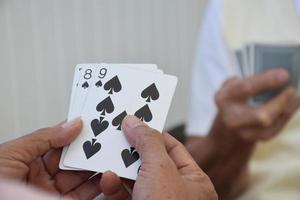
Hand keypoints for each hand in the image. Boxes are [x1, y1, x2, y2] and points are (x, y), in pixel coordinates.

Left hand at [0, 118, 101, 199]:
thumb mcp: (12, 153)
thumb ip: (44, 138)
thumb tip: (72, 125)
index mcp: (26, 161)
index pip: (56, 141)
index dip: (73, 131)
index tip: (89, 123)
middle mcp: (40, 177)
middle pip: (71, 158)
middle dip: (87, 147)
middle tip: (102, 137)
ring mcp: (52, 192)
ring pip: (81, 175)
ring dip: (94, 164)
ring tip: (107, 153)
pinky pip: (85, 194)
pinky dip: (97, 184)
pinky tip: (103, 173)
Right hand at [100, 116, 216, 199]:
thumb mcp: (160, 170)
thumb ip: (147, 142)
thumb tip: (134, 120)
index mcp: (192, 180)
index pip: (171, 147)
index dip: (151, 132)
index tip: (133, 121)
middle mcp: (176, 193)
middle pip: (150, 161)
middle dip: (130, 149)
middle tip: (114, 134)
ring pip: (134, 179)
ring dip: (118, 168)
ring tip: (105, 153)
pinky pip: (124, 196)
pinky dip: (114, 188)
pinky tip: (107, 179)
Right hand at [214, 68, 299, 141]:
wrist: (228, 124)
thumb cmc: (235, 97)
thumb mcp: (235, 85)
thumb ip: (252, 80)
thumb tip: (280, 76)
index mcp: (223, 98)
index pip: (245, 89)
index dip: (266, 81)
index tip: (285, 74)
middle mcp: (231, 118)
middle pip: (261, 116)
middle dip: (280, 102)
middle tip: (292, 88)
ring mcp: (245, 132)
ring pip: (272, 123)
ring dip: (288, 107)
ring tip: (297, 95)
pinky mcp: (259, 138)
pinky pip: (277, 127)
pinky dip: (288, 113)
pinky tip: (295, 103)